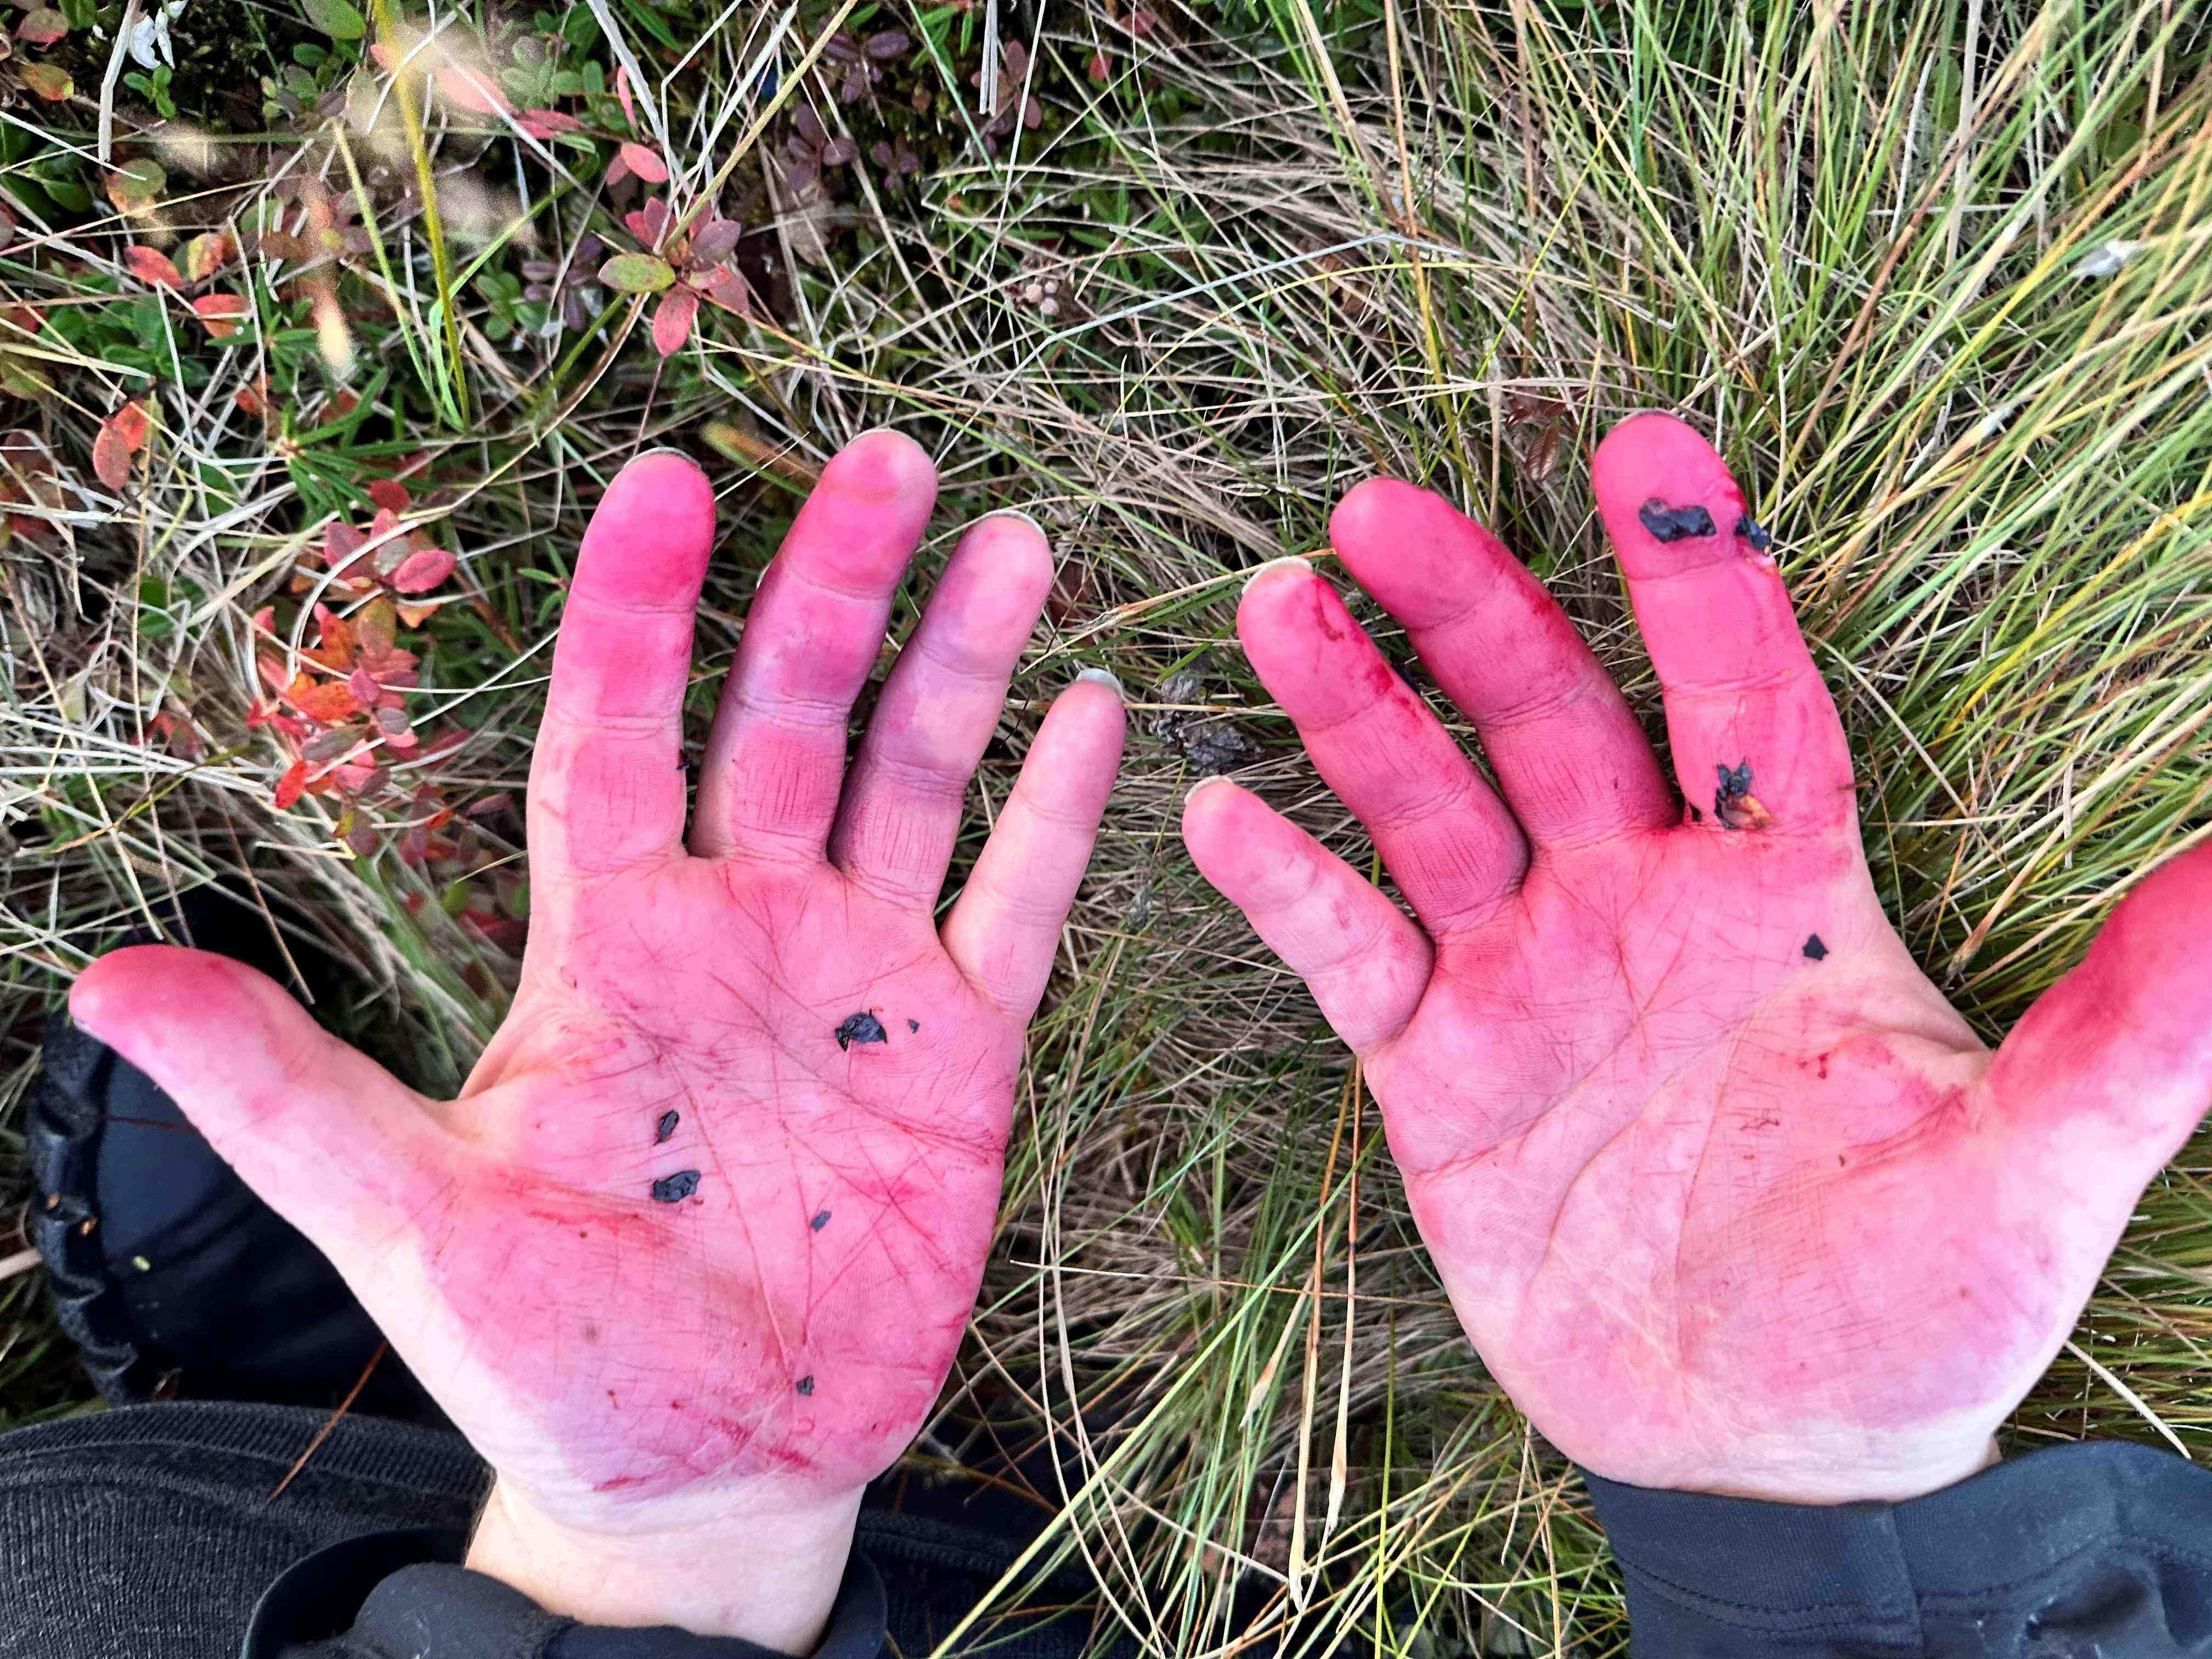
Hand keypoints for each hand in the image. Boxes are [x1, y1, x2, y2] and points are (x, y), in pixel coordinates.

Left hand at [69, 435, 1124, 1647]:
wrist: (711, 1469)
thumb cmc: (552, 1355)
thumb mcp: (414, 1228)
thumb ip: (288, 1098)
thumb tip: (100, 991)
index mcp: (609, 943)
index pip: (616, 735)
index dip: (639, 610)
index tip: (667, 480)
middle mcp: (740, 924)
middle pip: (788, 719)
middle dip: (835, 588)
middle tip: (888, 459)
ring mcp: (860, 974)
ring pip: (916, 782)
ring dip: (962, 663)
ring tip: (1015, 542)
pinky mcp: (963, 1049)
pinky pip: (1017, 907)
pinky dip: (1056, 815)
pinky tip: (1095, 712)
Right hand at [1185, 412, 2211, 1504]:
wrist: (1768, 1445)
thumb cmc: (1920, 1303)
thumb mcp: (2039, 1175)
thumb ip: (2134, 1027)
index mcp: (1787, 893)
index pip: (1744, 699)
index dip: (1697, 574)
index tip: (1651, 444)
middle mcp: (1643, 903)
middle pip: (1548, 719)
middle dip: (1471, 610)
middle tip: (1378, 512)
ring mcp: (1527, 977)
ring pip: (1428, 808)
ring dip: (1356, 711)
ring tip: (1280, 605)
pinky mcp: (1434, 1067)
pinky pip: (1349, 955)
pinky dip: (1288, 889)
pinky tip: (1220, 815)